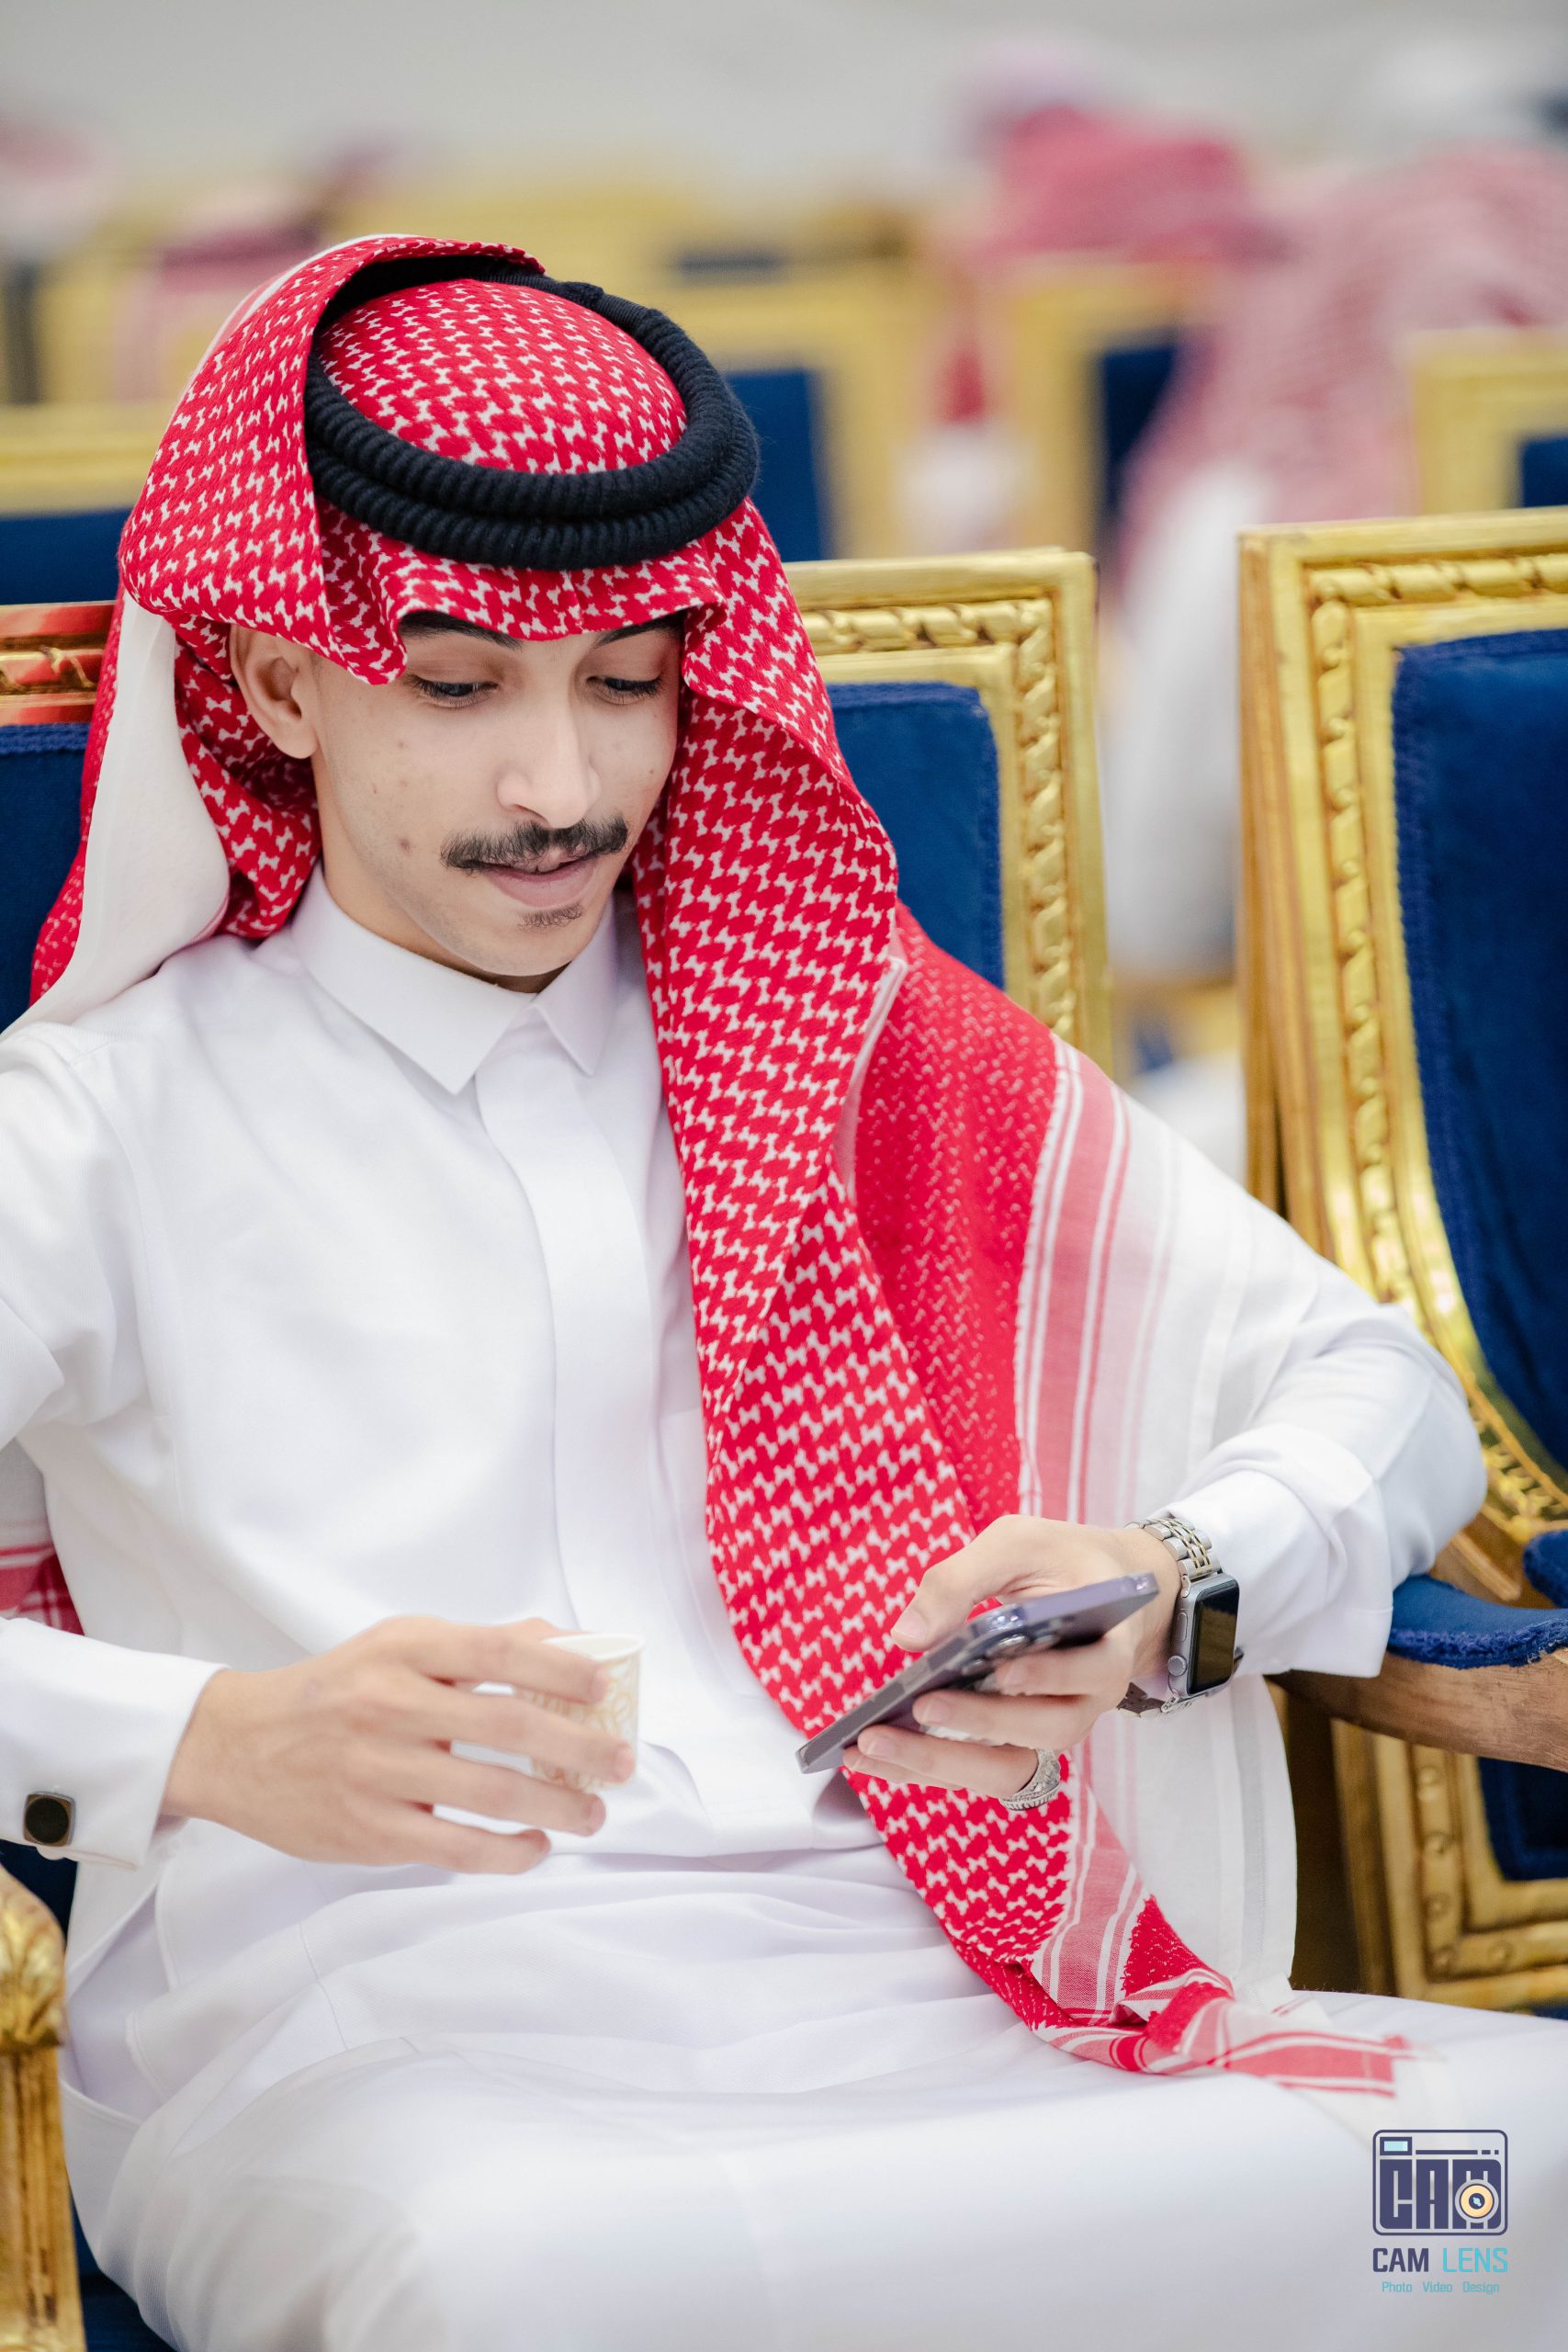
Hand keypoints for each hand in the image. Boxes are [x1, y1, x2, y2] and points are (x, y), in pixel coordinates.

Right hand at [162, 1616, 634, 1873]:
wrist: (236, 1745)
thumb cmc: (336, 1691)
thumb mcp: (398, 1646)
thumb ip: (478, 1647)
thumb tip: (569, 1644)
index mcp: (403, 1649)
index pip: (497, 1650)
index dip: (559, 1667)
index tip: (604, 1687)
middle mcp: (391, 1704)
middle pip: (507, 1726)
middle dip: (580, 1747)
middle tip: (622, 1762)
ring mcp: (378, 1770)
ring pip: (491, 1793)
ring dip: (557, 1808)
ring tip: (593, 1814)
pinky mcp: (369, 1830)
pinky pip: (455, 1847)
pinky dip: (507, 1853)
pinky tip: (535, 1849)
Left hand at [843, 1517, 1177, 1800]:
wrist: (1096, 1589)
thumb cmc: (1056, 1560)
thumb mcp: (1016, 1543)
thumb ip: (962, 1580)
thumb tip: (908, 1636)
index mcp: (1107, 1643)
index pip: (1091, 1671)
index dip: (1050, 1676)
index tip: (1003, 1671)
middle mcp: (1086, 1699)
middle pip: (1048, 1730)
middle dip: (982, 1723)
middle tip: (922, 1707)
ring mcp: (1051, 1727)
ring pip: (1008, 1766)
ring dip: (941, 1762)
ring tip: (874, 1743)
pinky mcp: (1016, 1741)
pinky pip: (976, 1768)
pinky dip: (924, 1767)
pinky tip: (872, 1755)